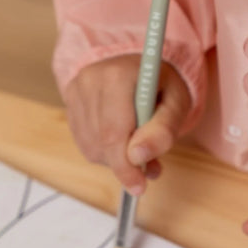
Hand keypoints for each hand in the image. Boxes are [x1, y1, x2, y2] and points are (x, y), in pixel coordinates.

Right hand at [65, 55, 191, 194]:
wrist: (139, 62)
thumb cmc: (161, 82)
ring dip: (115, 158)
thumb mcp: (177, 102)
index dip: (125, 166)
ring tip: (138, 147)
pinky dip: (104, 149)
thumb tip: (138, 158)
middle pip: (101, 142)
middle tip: (146, 171)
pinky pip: (84, 141)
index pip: (114, 133)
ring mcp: (76, 91)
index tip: (139, 186)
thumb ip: (163, 130)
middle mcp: (90, 81)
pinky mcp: (70, 101)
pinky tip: (121, 138)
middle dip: (124, 164)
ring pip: (91, 146)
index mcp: (118, 75)